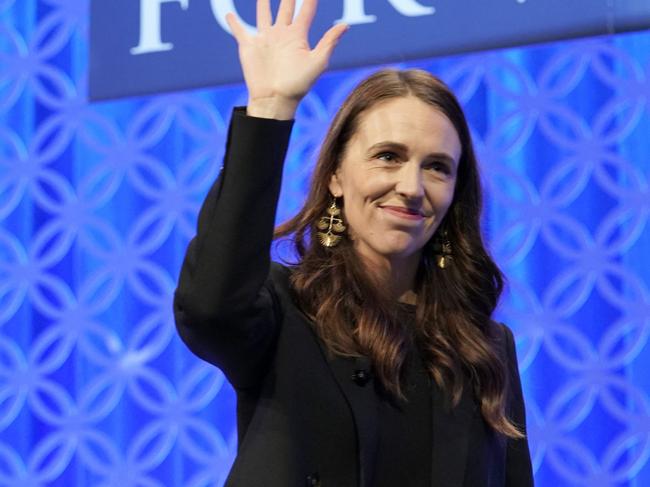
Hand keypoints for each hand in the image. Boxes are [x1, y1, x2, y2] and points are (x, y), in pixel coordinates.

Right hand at [226, 0, 348, 118]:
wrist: (275, 100)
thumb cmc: (298, 85)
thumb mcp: (317, 62)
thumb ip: (329, 42)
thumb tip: (345, 25)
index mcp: (298, 36)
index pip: (306, 9)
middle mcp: (282, 34)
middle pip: (286, 6)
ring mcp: (265, 39)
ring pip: (264, 13)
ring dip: (263, 2)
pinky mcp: (249, 46)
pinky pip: (240, 31)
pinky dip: (234, 22)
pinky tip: (230, 14)